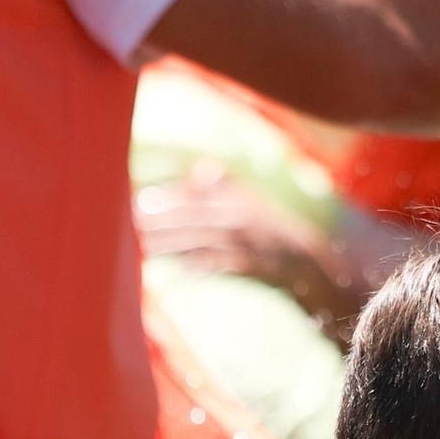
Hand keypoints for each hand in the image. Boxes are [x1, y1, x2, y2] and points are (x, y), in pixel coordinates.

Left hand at [136, 164, 358, 338]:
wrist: (315, 269)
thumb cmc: (276, 237)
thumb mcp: (254, 204)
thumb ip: (225, 186)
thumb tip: (201, 169)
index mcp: (236, 201)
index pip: (193, 198)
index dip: (164, 201)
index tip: (135, 204)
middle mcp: (240, 217)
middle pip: (190, 218)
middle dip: (157, 221)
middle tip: (124, 226)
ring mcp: (248, 243)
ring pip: (200, 241)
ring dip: (170, 245)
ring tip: (141, 249)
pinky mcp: (255, 267)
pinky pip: (223, 266)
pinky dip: (202, 267)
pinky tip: (180, 270)